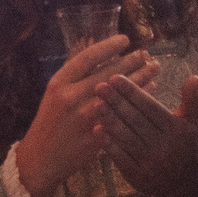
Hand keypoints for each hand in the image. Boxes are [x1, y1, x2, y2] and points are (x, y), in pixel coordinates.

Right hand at [16, 35, 149, 196]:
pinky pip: (124, 113)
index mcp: (59, 83)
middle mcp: (71, 97)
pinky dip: (138, 100)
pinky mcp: (97, 134)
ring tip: (154, 68)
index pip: (86, 58)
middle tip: (148, 54)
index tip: (126, 39)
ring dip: (140, 79)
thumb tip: (101, 54)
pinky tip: (151, 91)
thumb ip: (75, 77)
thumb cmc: (50, 121)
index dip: (108, 47)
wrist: (42, 156)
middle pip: (107, 74)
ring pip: (119, 94)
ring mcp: (85, 117)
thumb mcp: (55, 93)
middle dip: (131, 62)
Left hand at [100, 67, 197, 196]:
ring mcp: (150, 162)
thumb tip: (194, 76)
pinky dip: (108, 143)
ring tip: (96, 103)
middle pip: (136, 121)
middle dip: (117, 102)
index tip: (114, 77)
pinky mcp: (137, 175)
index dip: (132, 92)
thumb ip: (192, 100)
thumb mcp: (192, 123)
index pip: (151, 107)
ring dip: (110, 120)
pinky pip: (120, 157)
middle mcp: (164, 147)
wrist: (183, 183)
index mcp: (176, 130)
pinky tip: (96, 128)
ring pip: (126, 138)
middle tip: (99, 86)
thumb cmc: (183, 143)